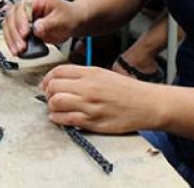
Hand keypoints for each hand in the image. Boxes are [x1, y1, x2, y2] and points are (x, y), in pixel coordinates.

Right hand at [3, 0, 82, 55]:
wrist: (72, 21)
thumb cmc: (69, 17)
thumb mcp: (62, 19)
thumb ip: (49, 24)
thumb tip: (35, 29)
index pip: (22, 7)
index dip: (21, 21)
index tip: (25, 34)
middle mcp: (27, 5)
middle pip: (12, 16)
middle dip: (15, 33)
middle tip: (21, 46)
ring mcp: (23, 15)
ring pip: (8, 25)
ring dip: (11, 39)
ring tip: (18, 51)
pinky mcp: (22, 25)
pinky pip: (12, 32)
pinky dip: (12, 42)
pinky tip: (16, 50)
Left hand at [41, 64, 160, 133]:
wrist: (147, 104)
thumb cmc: (127, 90)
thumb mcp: (103, 74)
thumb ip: (82, 75)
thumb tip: (60, 80)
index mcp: (90, 73)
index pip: (57, 72)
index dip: (47, 79)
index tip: (46, 85)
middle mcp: (88, 87)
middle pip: (53, 87)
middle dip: (47, 93)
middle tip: (49, 97)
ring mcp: (90, 105)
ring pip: (56, 103)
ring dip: (51, 106)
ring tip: (55, 108)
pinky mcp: (93, 121)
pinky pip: (66, 120)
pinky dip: (57, 119)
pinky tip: (58, 118)